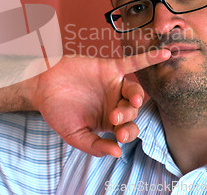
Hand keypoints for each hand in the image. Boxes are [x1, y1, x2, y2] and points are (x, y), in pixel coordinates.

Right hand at [33, 49, 170, 157]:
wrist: (41, 86)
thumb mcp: (74, 135)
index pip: (128, 129)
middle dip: (127, 115)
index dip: (128, 133)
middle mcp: (115, 102)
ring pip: (134, 89)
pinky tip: (165, 54)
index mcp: (109, 121)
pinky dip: (149, 58)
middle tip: (115, 118)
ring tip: (134, 99)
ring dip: (137, 95)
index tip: (119, 136)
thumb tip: (117, 153)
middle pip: (133, 110)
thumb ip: (94, 145)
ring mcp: (114, 85)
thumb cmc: (56, 112)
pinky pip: (133, 63)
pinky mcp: (109, 68)